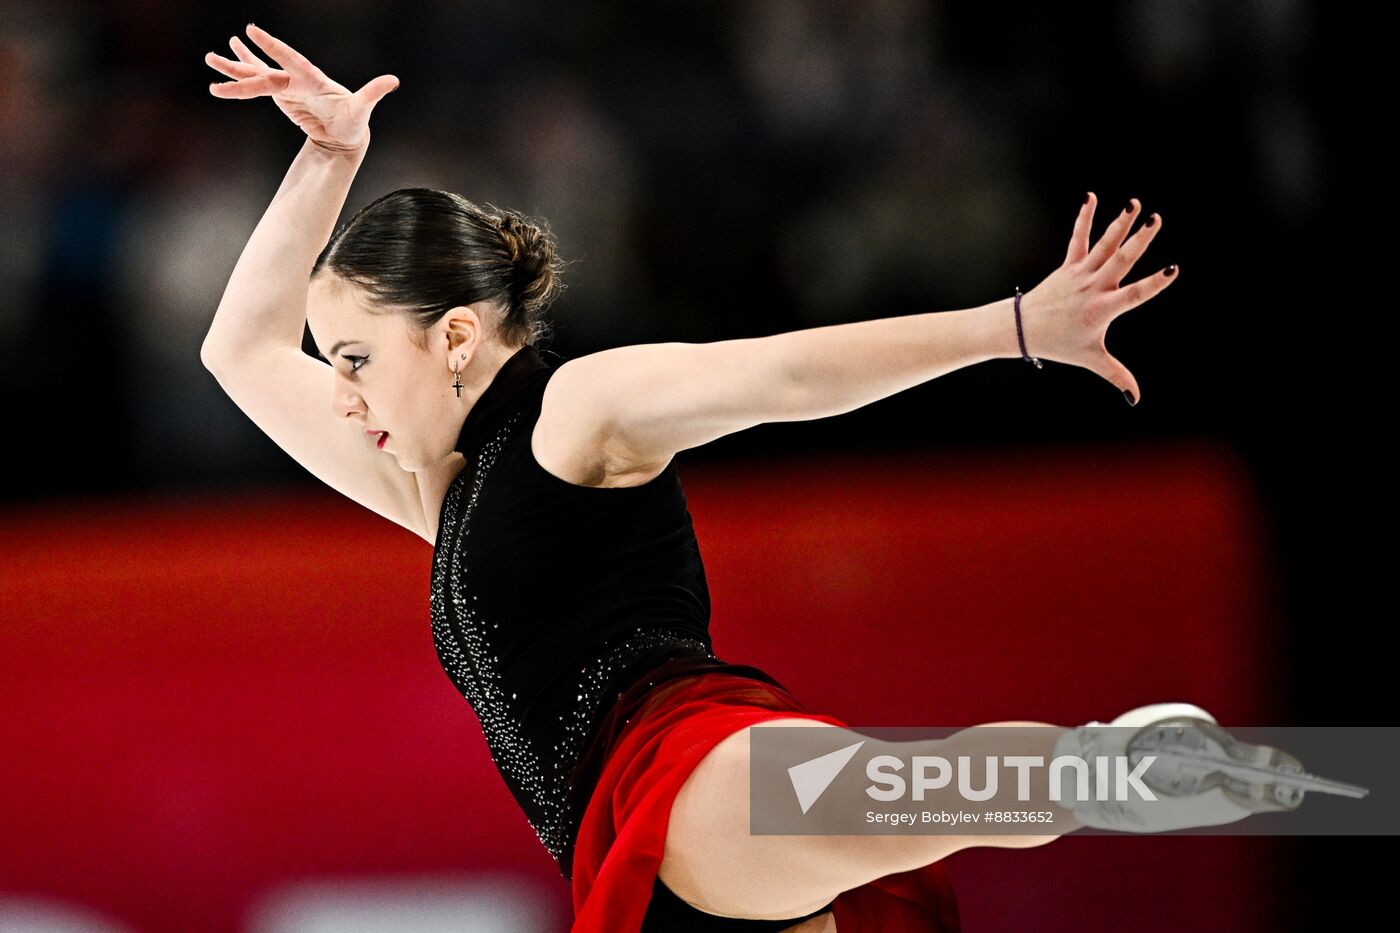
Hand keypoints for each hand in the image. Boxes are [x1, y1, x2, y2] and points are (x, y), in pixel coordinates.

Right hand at [205, 24, 398, 152]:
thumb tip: (393, 80)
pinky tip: (226, 57)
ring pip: (256, 74)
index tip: (253, 31)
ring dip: (234, 66)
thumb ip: (373, 93)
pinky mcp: (280, 94)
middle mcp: (296, 78)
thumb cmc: (354, 122)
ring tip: (210, 57)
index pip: (290, 60)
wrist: (345, 134)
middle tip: (225, 47)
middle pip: (266, 70)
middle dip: (245, 63)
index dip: (272, 47)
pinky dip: (241, 72)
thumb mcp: (363, 109)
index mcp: (312, 78)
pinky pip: (256, 82)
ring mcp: (286, 85)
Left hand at [1018, 194, 1177, 404]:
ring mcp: (1080, 274)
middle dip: (1140, 240)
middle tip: (1157, 220)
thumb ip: (1116, 376)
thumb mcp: (1091, 359)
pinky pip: (1078, 238)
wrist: (1023, 329)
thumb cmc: (1060, 344)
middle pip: (1121, 260)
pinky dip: (1084, 218)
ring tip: (1134, 204)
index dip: (1155, 282)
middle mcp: (1094, 288)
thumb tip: (1136, 399)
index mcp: (1104, 309)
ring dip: (1119, 224)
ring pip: (1104, 245)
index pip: (1135, 294)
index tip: (1173, 268)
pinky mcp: (1068, 266)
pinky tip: (1091, 197)